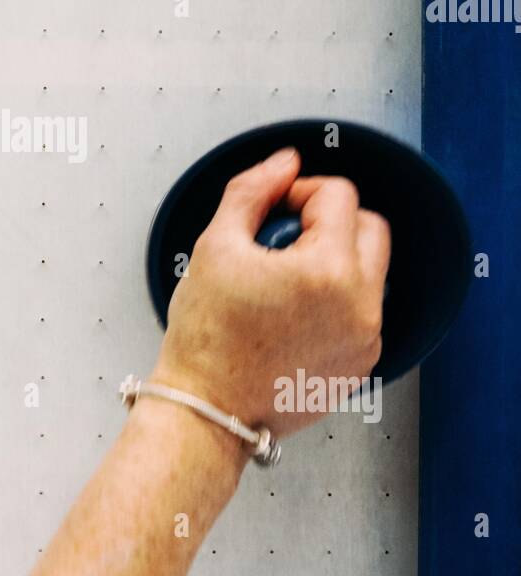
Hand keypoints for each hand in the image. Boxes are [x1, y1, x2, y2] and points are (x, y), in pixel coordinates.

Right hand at [149, 147, 390, 435]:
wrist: (207, 411)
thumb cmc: (206, 341)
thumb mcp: (216, 246)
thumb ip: (251, 190)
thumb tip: (283, 165)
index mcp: (328, 271)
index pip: (338, 195)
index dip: (298, 192)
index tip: (273, 211)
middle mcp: (360, 306)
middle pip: (369, 227)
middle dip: (328, 222)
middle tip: (282, 242)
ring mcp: (366, 338)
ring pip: (368, 270)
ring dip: (333, 261)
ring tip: (281, 284)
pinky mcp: (362, 364)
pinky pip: (362, 310)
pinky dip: (335, 301)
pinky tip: (290, 315)